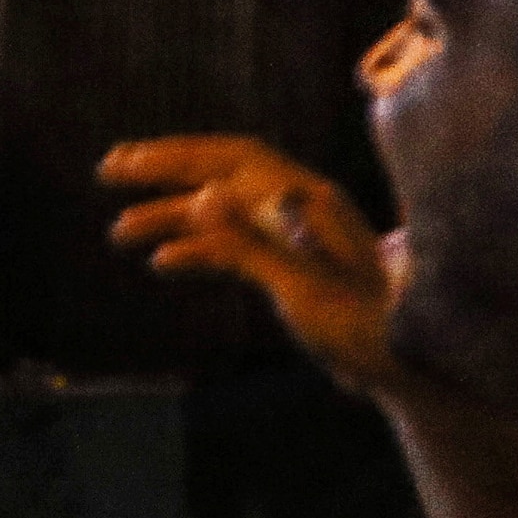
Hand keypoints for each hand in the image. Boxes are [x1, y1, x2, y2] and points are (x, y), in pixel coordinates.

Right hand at [99, 137, 397, 394]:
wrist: (408, 363)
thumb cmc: (363, 325)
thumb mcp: (303, 285)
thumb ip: (251, 241)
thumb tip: (202, 196)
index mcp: (306, 200)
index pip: (233, 157)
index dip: (178, 154)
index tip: (130, 162)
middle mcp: (298, 207)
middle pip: (221, 174)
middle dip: (164, 171)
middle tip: (109, 171)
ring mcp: (294, 235)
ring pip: (222, 212)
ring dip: (170, 215)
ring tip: (121, 232)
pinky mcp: (291, 264)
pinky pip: (235, 245)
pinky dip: (197, 248)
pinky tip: (165, 263)